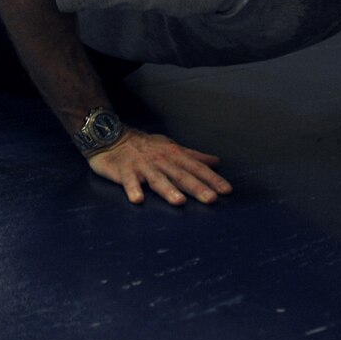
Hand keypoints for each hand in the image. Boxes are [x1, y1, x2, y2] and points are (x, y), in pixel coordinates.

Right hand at [87, 129, 231, 205]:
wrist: (113, 137)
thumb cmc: (146, 145)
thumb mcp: (172, 147)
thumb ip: (193, 156)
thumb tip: (216, 162)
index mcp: (174, 155)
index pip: (196, 168)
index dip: (212, 179)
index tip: (227, 190)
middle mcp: (161, 160)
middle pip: (181, 175)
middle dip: (196, 187)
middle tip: (211, 199)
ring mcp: (142, 166)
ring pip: (157, 179)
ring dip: (168, 190)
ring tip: (179, 202)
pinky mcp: (124, 171)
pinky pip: (129, 182)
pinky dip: (133, 189)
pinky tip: (138, 199)